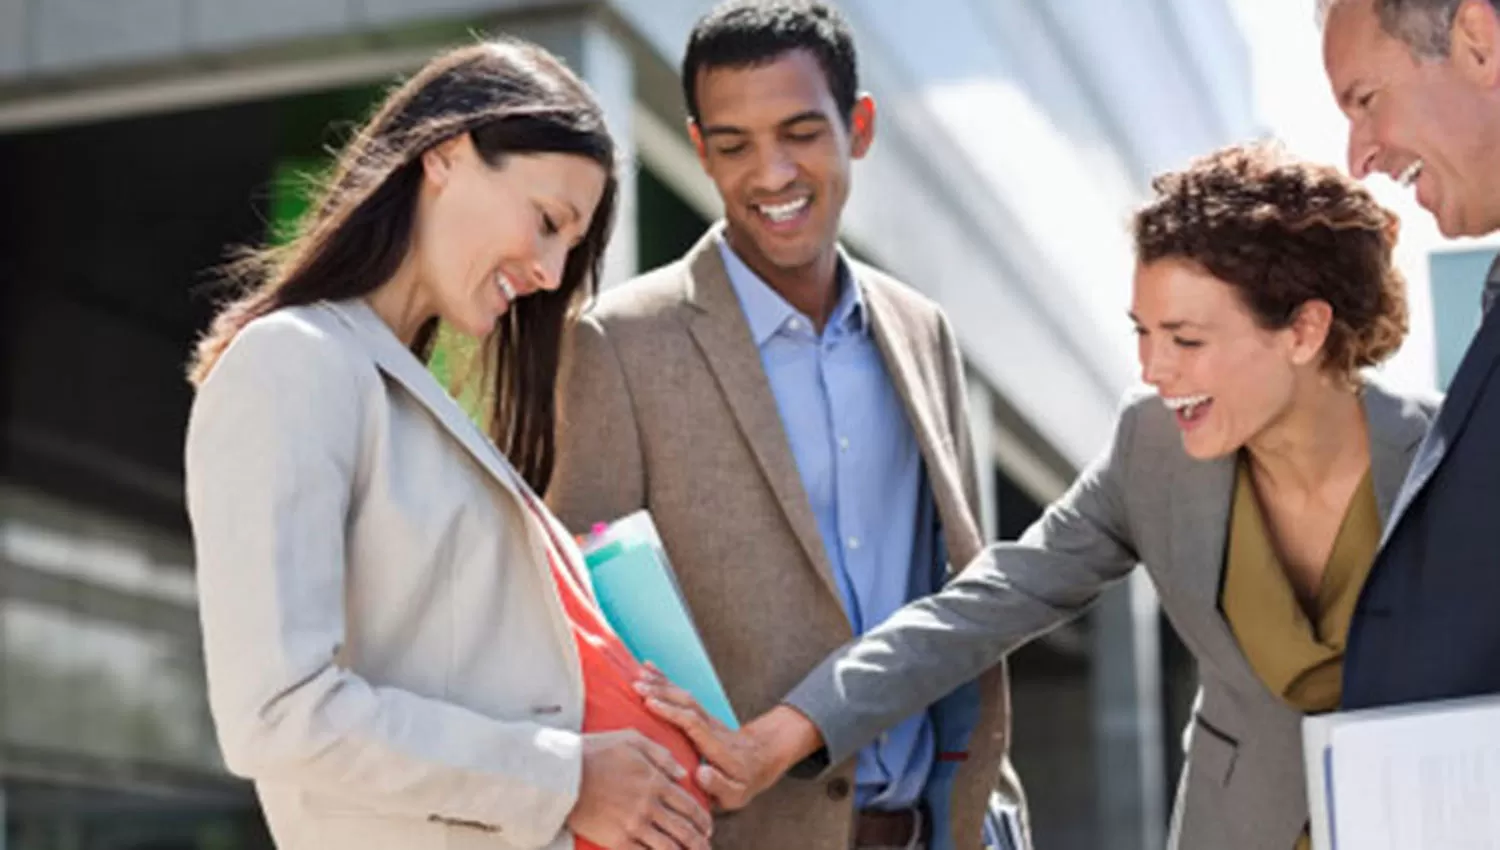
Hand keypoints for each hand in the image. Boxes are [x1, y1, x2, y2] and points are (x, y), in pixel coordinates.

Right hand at [566, 730, 712, 849]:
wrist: (561, 773)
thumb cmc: (595, 752)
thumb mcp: (632, 740)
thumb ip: (661, 754)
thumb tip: (683, 772)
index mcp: (655, 780)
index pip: (689, 804)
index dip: (702, 818)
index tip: (708, 827)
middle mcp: (649, 805)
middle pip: (684, 829)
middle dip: (700, 841)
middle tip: (706, 848)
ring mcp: (634, 824)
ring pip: (669, 846)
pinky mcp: (617, 840)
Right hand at [636, 665, 821, 810]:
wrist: (761, 760)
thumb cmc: (743, 782)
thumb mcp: (737, 794)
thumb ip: (720, 786)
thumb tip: (701, 773)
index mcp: (718, 748)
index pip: (694, 724)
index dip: (672, 713)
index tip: (650, 704)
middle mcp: (713, 728)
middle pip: (688, 704)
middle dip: (663, 693)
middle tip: (638, 686)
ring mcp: (708, 719)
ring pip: (685, 697)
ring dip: (662, 685)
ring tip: (639, 675)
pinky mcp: (702, 715)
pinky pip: (683, 696)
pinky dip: (666, 682)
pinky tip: (650, 670)